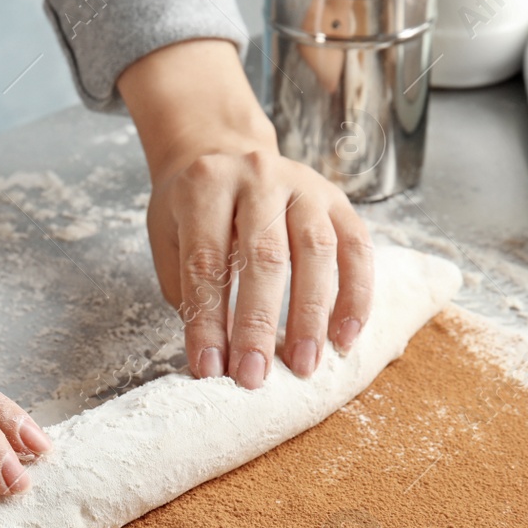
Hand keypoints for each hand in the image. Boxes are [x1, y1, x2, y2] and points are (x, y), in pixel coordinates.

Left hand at [118, 39, 374, 388]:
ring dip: (312, 314)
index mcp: (205, 185)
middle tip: (255, 376)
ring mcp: (304, 184)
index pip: (206, 260)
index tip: (210, 368)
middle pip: (264, 256)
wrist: (223, 152)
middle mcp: (257, 176)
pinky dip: (356, 295)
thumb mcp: (171, 239)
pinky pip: (356, 247)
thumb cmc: (193, 210)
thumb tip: (215, 361)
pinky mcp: (338, 199)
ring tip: (304, 365)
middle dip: (259, 323)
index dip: (208, 320)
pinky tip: (345, 336)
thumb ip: (190, 292)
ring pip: (316, 250)